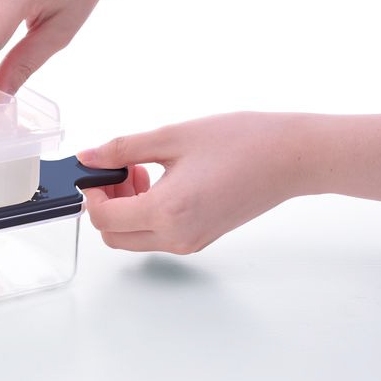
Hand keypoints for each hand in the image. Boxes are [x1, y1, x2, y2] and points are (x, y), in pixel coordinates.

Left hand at [79, 113, 305, 253]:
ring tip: (143, 171)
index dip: (92, 193)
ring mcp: (190, 242)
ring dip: (127, 210)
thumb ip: (123, 149)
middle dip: (107, 204)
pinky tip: (163, 182)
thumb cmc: (242, 142)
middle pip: (114, 237)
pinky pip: (158, 236)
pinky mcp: (202, 239)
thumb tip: (88, 158)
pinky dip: (148, 215)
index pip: (104, 219)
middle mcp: (177, 236)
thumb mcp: (172, 137)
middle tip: (121, 170)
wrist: (292, 157)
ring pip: (134, 239)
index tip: (97, 170)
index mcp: (167, 212)